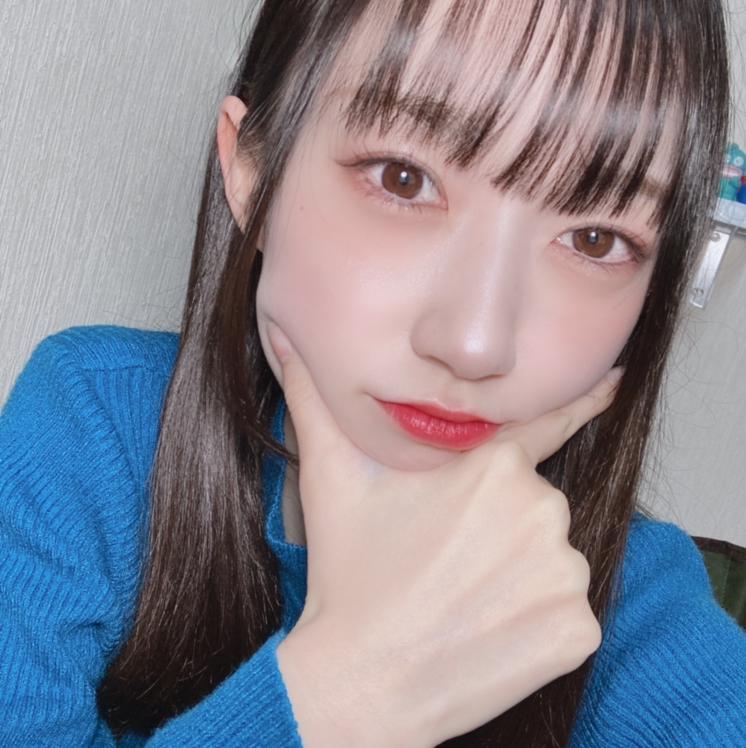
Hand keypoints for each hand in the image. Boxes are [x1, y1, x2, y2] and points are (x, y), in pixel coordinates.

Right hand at [270, 324, 619, 746]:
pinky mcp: (577, 631)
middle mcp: (541, 509)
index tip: (614, 384)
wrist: (361, 683)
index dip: (579, 403)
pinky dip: (536, 622)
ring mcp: (565, 573)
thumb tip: (281, 339)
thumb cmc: (350, 576)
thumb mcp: (330, 479)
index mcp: (493, 466)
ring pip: (553, 559)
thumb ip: (312, 401)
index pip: (550, 422)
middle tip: (449, 559)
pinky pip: (567, 613)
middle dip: (501, 525)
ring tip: (465, 599)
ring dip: (520, 575)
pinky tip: (490, 633)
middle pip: (534, 506)